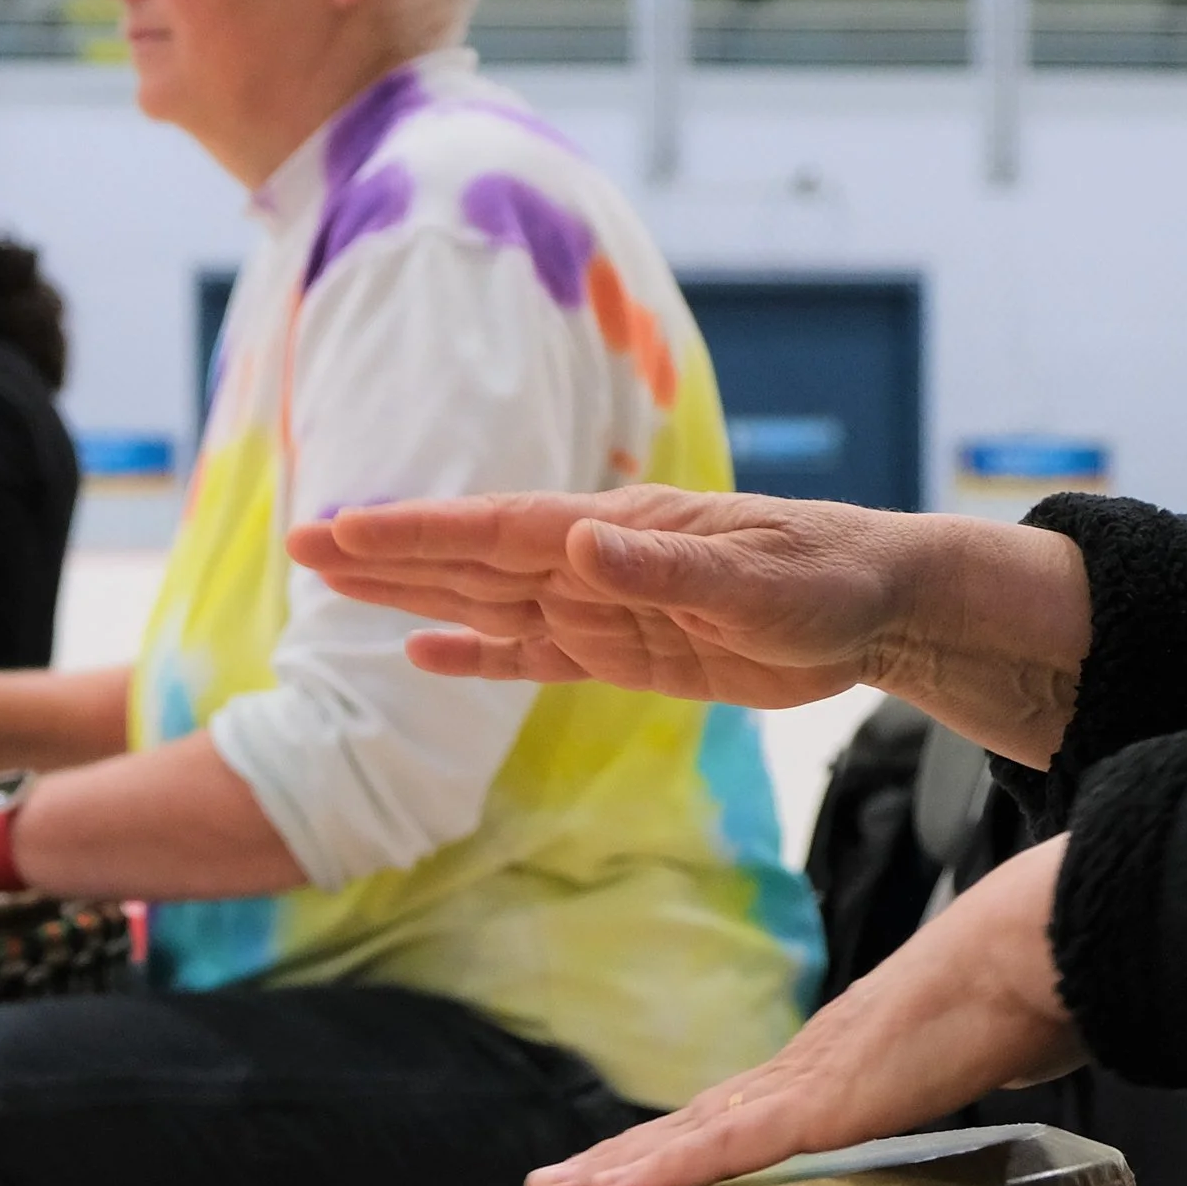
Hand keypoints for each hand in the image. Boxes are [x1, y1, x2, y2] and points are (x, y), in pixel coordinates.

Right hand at [288, 488, 1090, 765]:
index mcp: (619, 535)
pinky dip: (476, 655)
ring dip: (412, 591)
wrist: (884, 610)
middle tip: (301, 546)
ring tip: (336, 583)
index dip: (415, 533)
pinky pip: (532, 656)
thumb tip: (579, 541)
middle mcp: (595, 563)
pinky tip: (424, 654)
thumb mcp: (758, 583)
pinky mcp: (623, 653)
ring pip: (485, 599)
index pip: (496, 531)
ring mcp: (603, 607)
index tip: (340, 530)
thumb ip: (665, 565)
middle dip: (386, 552)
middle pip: (469, 557)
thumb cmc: (834, 581)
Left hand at [527, 838, 1086, 1185]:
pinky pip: (722, 1146)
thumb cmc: (1017, 995)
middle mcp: (800, 1071)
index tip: (630, 1170)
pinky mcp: (815, 1103)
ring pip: (685, 1136)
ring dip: (615, 1168)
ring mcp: (801, 1084)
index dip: (677, 1145)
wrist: (1032, 953)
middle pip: (689, 1125)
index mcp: (833, 1067)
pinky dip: (663, 1171)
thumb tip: (984, 1070)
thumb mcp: (973, 1054)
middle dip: (621, 1160)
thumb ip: (956, 1069)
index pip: (736, 1116)